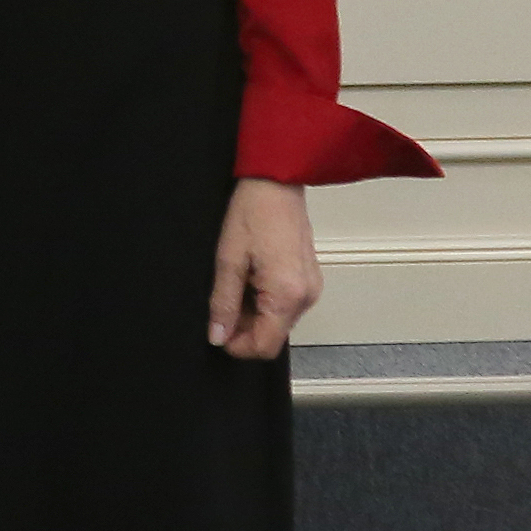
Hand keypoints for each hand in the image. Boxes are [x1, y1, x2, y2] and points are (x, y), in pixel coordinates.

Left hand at [209, 178, 320, 360]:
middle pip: (273, 335)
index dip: (238, 346)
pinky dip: (265, 301)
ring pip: (279, 321)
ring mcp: (312, 288)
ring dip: (254, 314)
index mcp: (287, 296)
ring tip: (235, 282)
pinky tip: (249, 278)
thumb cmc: (253, 214)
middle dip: (244, 328)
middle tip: (221, 302)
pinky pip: (286, 304)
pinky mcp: (310, 279)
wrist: (276, 184)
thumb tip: (218, 336)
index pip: (266, 347)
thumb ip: (223, 303)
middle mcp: (307, 297)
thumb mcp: (228, 260)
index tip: (218, 334)